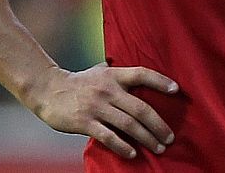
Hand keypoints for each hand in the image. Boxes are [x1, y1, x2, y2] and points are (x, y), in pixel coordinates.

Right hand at [24, 62, 178, 159]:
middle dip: (158, 124)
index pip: (142, 74)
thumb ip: (119, 74)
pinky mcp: (84, 122)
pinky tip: (133, 153)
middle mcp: (108, 90)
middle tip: (169, 137)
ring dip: (146, 138)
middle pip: (140, 108)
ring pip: (128, 124)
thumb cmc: (78, 82)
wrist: (47, 90)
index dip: (160, 81)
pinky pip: (108, 137)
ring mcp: (96, 107)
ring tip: (158, 147)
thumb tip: (141, 77)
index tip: (177, 90)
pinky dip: (123, 146)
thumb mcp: (100, 71)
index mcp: (114, 75)